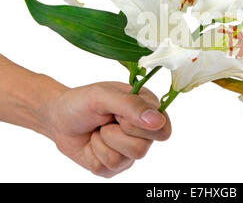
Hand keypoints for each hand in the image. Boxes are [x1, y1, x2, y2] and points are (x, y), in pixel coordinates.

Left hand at [47, 82, 170, 177]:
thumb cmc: (82, 102)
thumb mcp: (103, 95)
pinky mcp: (116, 166)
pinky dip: (94, 154)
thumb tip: (157, 120)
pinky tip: (93, 142)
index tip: (120, 115)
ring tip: (98, 130)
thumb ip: (132, 105)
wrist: (59, 119)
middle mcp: (143, 132)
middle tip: (106, 120)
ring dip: (103, 143)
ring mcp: (130, 150)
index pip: (163, 129)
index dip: (141, 126)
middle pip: (143, 148)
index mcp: (147, 109)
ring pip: (124, 159)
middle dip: (116, 134)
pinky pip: (108, 168)